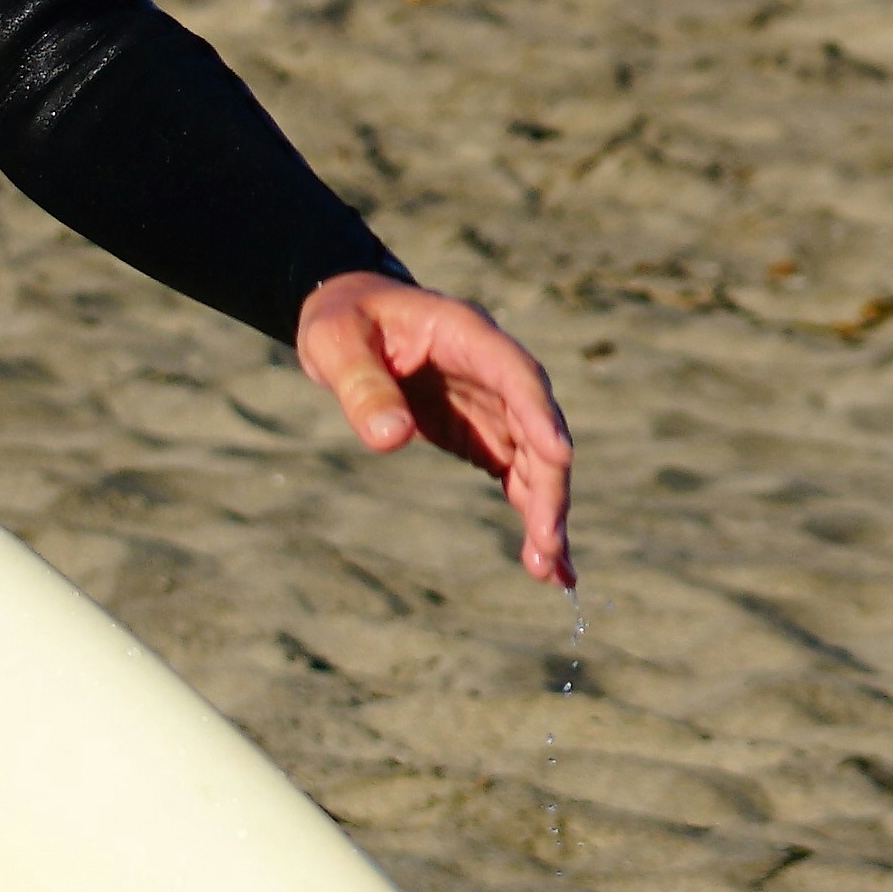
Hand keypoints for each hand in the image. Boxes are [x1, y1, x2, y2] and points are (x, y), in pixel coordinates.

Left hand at [295, 272, 580, 591]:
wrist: (349, 319)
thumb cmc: (342, 322)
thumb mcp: (333, 344)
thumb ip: (361, 386)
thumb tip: (390, 440)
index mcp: (464, 333)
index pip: (515, 374)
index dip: (538, 414)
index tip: (559, 457)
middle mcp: (493, 368)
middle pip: (536, 427)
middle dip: (548, 486)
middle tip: (548, 545)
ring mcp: (494, 402)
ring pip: (536, 459)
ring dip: (546, 511)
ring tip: (552, 572)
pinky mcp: (484, 432)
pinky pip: (518, 475)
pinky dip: (531, 512)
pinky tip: (545, 560)